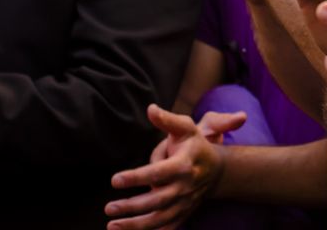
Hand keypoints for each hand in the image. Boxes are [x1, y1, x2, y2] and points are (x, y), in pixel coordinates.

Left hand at [105, 104, 242, 229]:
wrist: (217, 169)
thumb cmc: (195, 145)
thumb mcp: (185, 128)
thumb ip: (167, 120)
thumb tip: (150, 108)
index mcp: (184, 165)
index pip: (158, 172)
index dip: (136, 177)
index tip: (114, 179)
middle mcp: (184, 187)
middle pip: (157, 200)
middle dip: (132, 206)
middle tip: (108, 207)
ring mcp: (184, 203)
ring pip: (159, 218)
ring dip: (136, 225)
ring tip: (112, 225)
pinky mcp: (183, 214)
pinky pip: (167, 228)